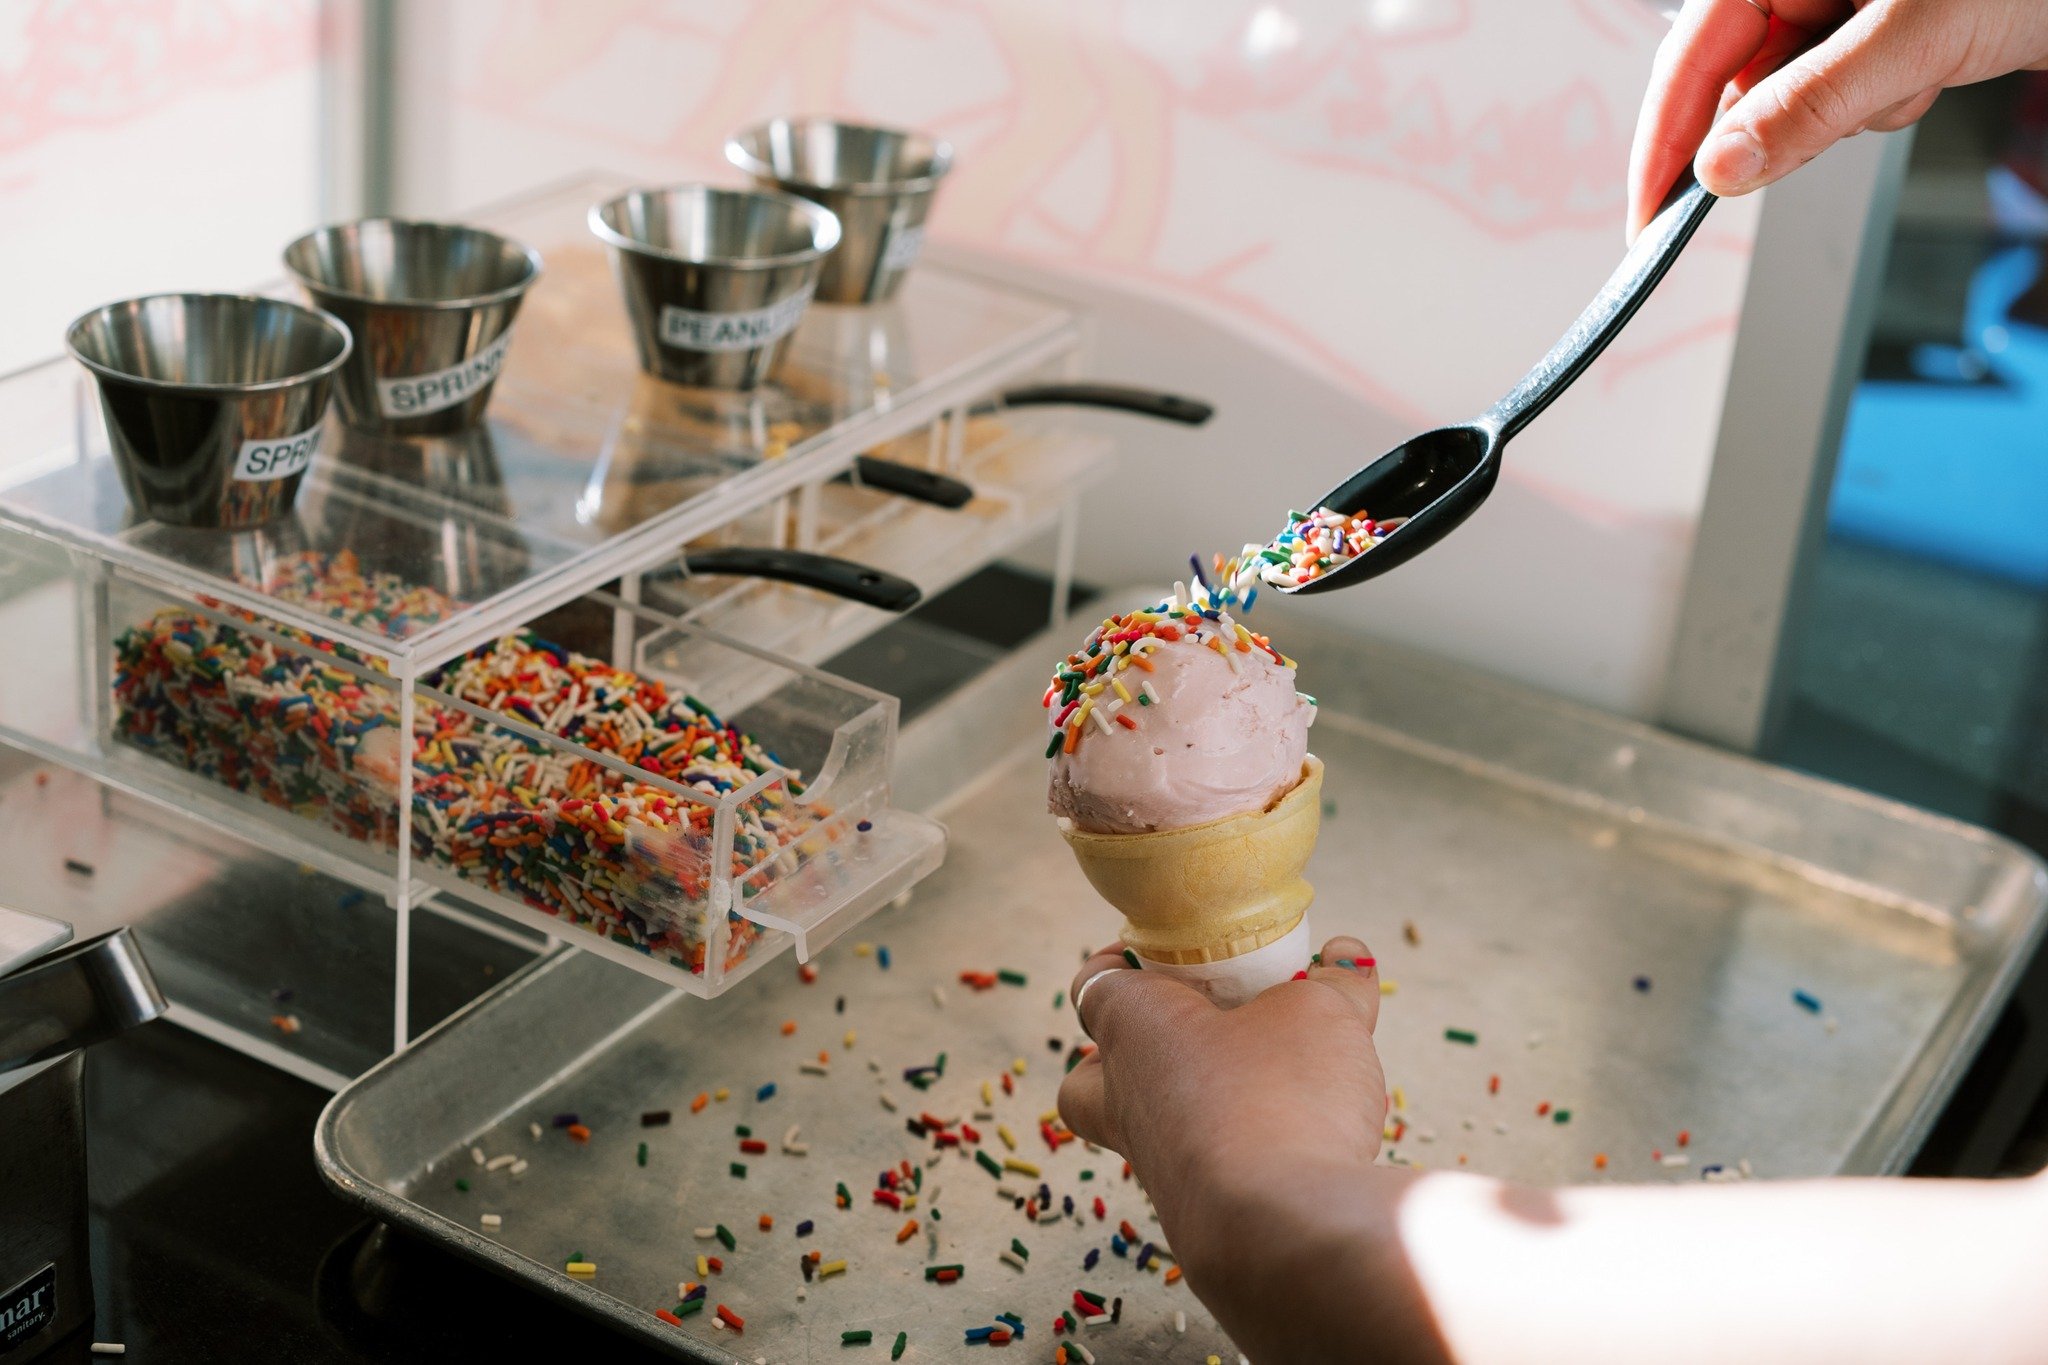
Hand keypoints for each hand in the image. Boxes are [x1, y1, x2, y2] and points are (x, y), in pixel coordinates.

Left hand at [1059, 936, 1447, 1361]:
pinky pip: (1202, 1173)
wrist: (1282, 1232)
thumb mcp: (1322, 1016)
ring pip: (1143, 1128)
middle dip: (1125, 1053)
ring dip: (1191, 1106)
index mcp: (1132, 1027)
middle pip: (1091, 1074)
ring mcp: (1155, 1167)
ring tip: (1261, 1088)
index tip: (1171, 952)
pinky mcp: (1195, 1219)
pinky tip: (1294, 1145)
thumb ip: (1334, 983)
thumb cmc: (1281, 1097)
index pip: (1096, 982)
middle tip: (1190, 1033)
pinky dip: (1239, 1154)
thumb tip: (1347, 955)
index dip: (1126, 960)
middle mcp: (1125, 1098)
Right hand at [1628, 0, 2047, 236]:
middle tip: (1851, 117)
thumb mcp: (1915, 33)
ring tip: (1923, 71)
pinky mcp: (1881, 30)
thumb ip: (1810, 103)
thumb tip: (1722, 168)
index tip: (1648, 220)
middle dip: (1792, 121)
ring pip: (1799, 98)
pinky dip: (1889, 101)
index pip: (1689, 59)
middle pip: (1740, 84)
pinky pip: (1850, 94)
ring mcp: (1842, 5)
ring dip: (1859, 110)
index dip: (1663, 143)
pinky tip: (1937, 69)